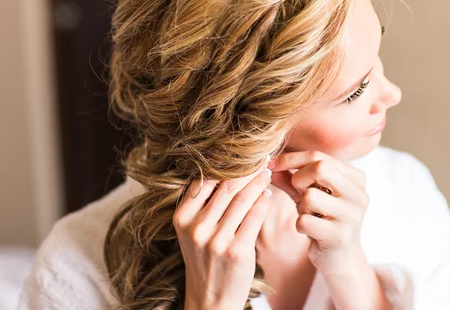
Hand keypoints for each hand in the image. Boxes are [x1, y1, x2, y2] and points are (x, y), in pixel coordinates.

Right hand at [173, 156, 272, 309]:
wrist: (210, 299)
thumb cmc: (205, 259)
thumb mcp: (193, 231)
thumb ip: (204, 204)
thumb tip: (227, 169)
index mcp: (181, 218)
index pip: (204, 181)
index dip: (225, 164)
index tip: (240, 154)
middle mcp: (196, 228)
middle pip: (226, 186)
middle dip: (246, 169)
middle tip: (260, 157)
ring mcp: (216, 240)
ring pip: (242, 199)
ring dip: (258, 182)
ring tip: (266, 172)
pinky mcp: (237, 251)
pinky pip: (255, 216)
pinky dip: (263, 201)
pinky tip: (268, 194)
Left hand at [268, 151, 369, 274]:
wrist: (339, 258)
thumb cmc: (323, 219)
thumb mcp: (309, 194)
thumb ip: (291, 177)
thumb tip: (269, 163)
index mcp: (356, 179)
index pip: (319, 156)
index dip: (291, 159)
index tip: (273, 165)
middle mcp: (359, 195)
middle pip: (320, 168)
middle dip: (299, 178)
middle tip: (298, 192)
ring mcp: (352, 216)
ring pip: (310, 196)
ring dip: (301, 206)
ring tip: (309, 214)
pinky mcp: (340, 237)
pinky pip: (304, 221)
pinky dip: (300, 224)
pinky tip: (310, 230)